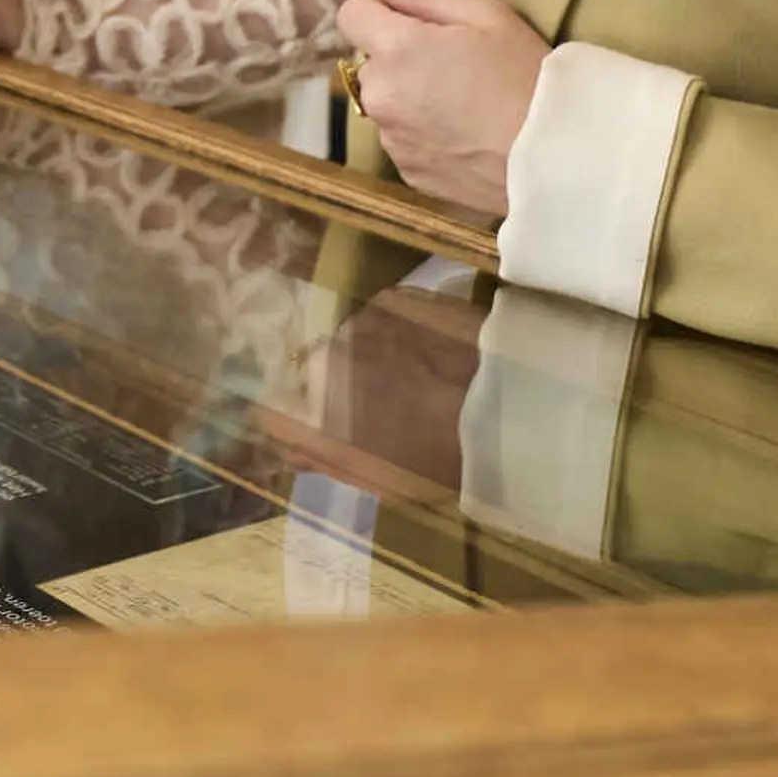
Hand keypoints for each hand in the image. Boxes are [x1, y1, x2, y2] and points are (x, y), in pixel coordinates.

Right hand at [291, 285, 486, 493]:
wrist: (502, 406)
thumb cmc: (438, 462)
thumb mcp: (380, 479)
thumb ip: (326, 461)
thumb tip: (290, 452)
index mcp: (311, 415)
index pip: (275, 413)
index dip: (299, 419)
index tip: (324, 427)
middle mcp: (320, 362)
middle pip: (314, 371)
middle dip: (338, 384)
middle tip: (381, 402)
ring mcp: (355, 324)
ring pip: (349, 340)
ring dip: (368, 354)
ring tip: (412, 372)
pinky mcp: (390, 297)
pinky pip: (381, 316)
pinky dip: (398, 330)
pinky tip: (429, 347)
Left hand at [332, 0, 548, 216]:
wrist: (556, 157)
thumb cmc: (527, 75)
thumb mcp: (488, 17)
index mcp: (395, 49)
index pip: (352, 15)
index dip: (380, 13)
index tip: (416, 23)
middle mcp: (380, 96)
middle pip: (371, 64)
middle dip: (399, 59)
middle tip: (455, 65)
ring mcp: (392, 141)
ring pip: (387, 105)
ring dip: (410, 99)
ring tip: (465, 106)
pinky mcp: (409, 174)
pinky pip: (405, 142)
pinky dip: (424, 135)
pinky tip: (467, 136)